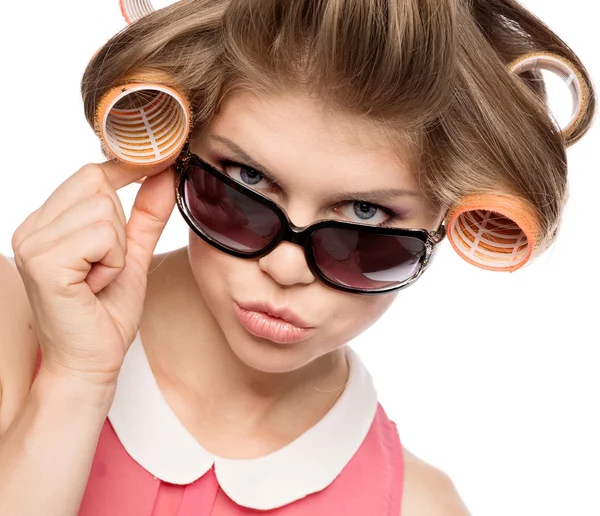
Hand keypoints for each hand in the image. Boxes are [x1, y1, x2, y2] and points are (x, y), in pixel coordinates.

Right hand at [11, 161, 174, 389]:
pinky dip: (112, 262)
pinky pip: (101, 236)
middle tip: (106, 266)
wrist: (91, 362)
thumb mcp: (132, 254)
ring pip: (103, 209)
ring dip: (117, 249)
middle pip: (98, 184)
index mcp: (47, 223)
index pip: (90, 173)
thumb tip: (164, 174)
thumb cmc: (106, 313)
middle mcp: (32, 227)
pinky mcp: (44, 262)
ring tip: (99, 278)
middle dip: (119, 226)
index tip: (158, 169)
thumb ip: (147, 214)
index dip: (126, 173)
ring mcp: (33, 243)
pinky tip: (94, 286)